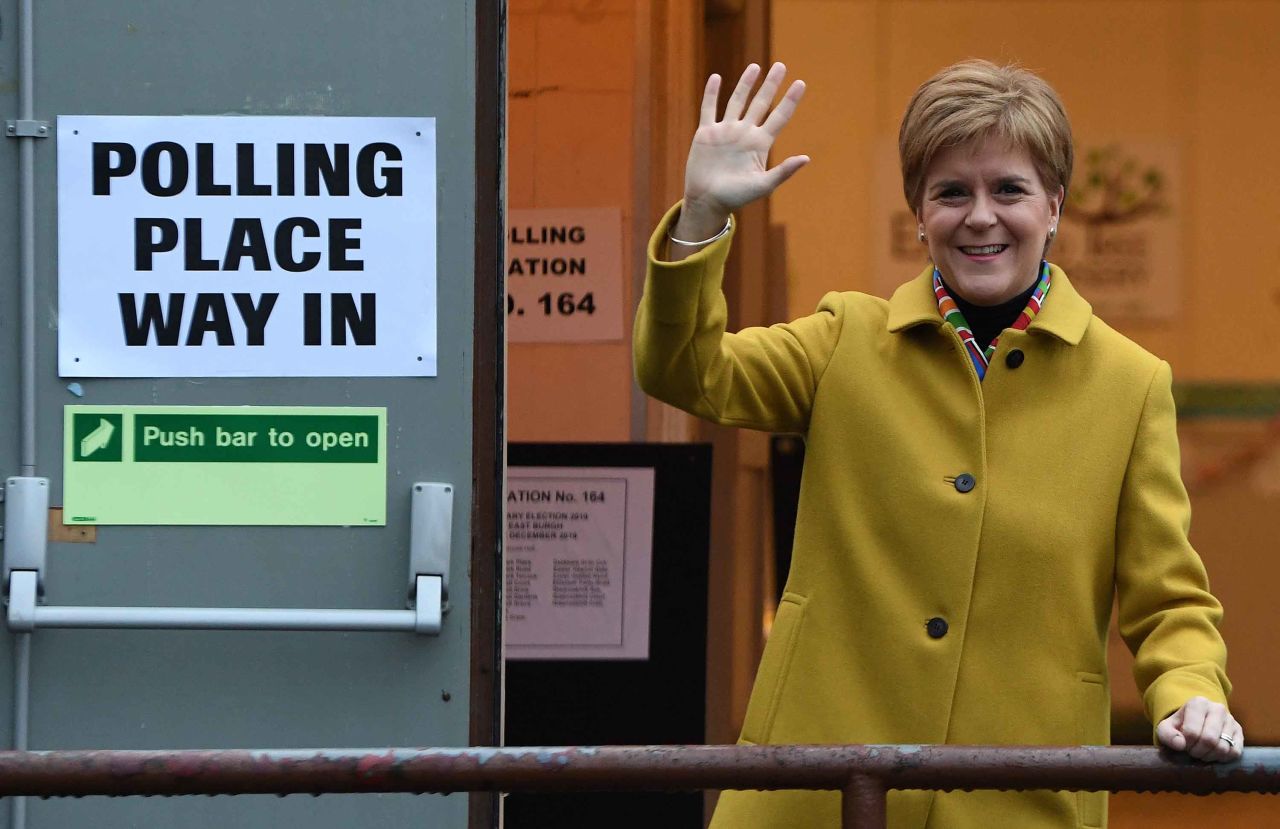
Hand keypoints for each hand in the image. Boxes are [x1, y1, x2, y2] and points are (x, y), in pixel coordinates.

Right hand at [676, 62, 809, 240]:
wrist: (707, 202)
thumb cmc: (736, 197)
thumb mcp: (763, 185)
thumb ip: (783, 171)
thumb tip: (806, 158)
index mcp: (760, 144)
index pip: (779, 116)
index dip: (790, 100)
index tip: (800, 83)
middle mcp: (745, 133)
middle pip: (761, 103)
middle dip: (771, 84)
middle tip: (781, 66)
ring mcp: (725, 131)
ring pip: (737, 101)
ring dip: (745, 84)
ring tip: (755, 67)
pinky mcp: (706, 133)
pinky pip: (709, 108)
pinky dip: (712, 93)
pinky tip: (716, 78)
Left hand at [1156, 695, 1242, 761]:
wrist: (1196, 724)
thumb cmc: (1179, 727)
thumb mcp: (1166, 728)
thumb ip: (1167, 735)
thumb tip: (1180, 745)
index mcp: (1198, 703)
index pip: (1192, 732)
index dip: (1186, 744)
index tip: (1183, 745)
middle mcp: (1217, 708)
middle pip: (1209, 740)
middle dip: (1198, 752)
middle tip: (1192, 752)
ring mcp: (1231, 720)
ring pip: (1223, 748)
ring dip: (1210, 756)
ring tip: (1202, 753)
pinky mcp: (1239, 732)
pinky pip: (1235, 752)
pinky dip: (1223, 758)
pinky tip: (1213, 754)